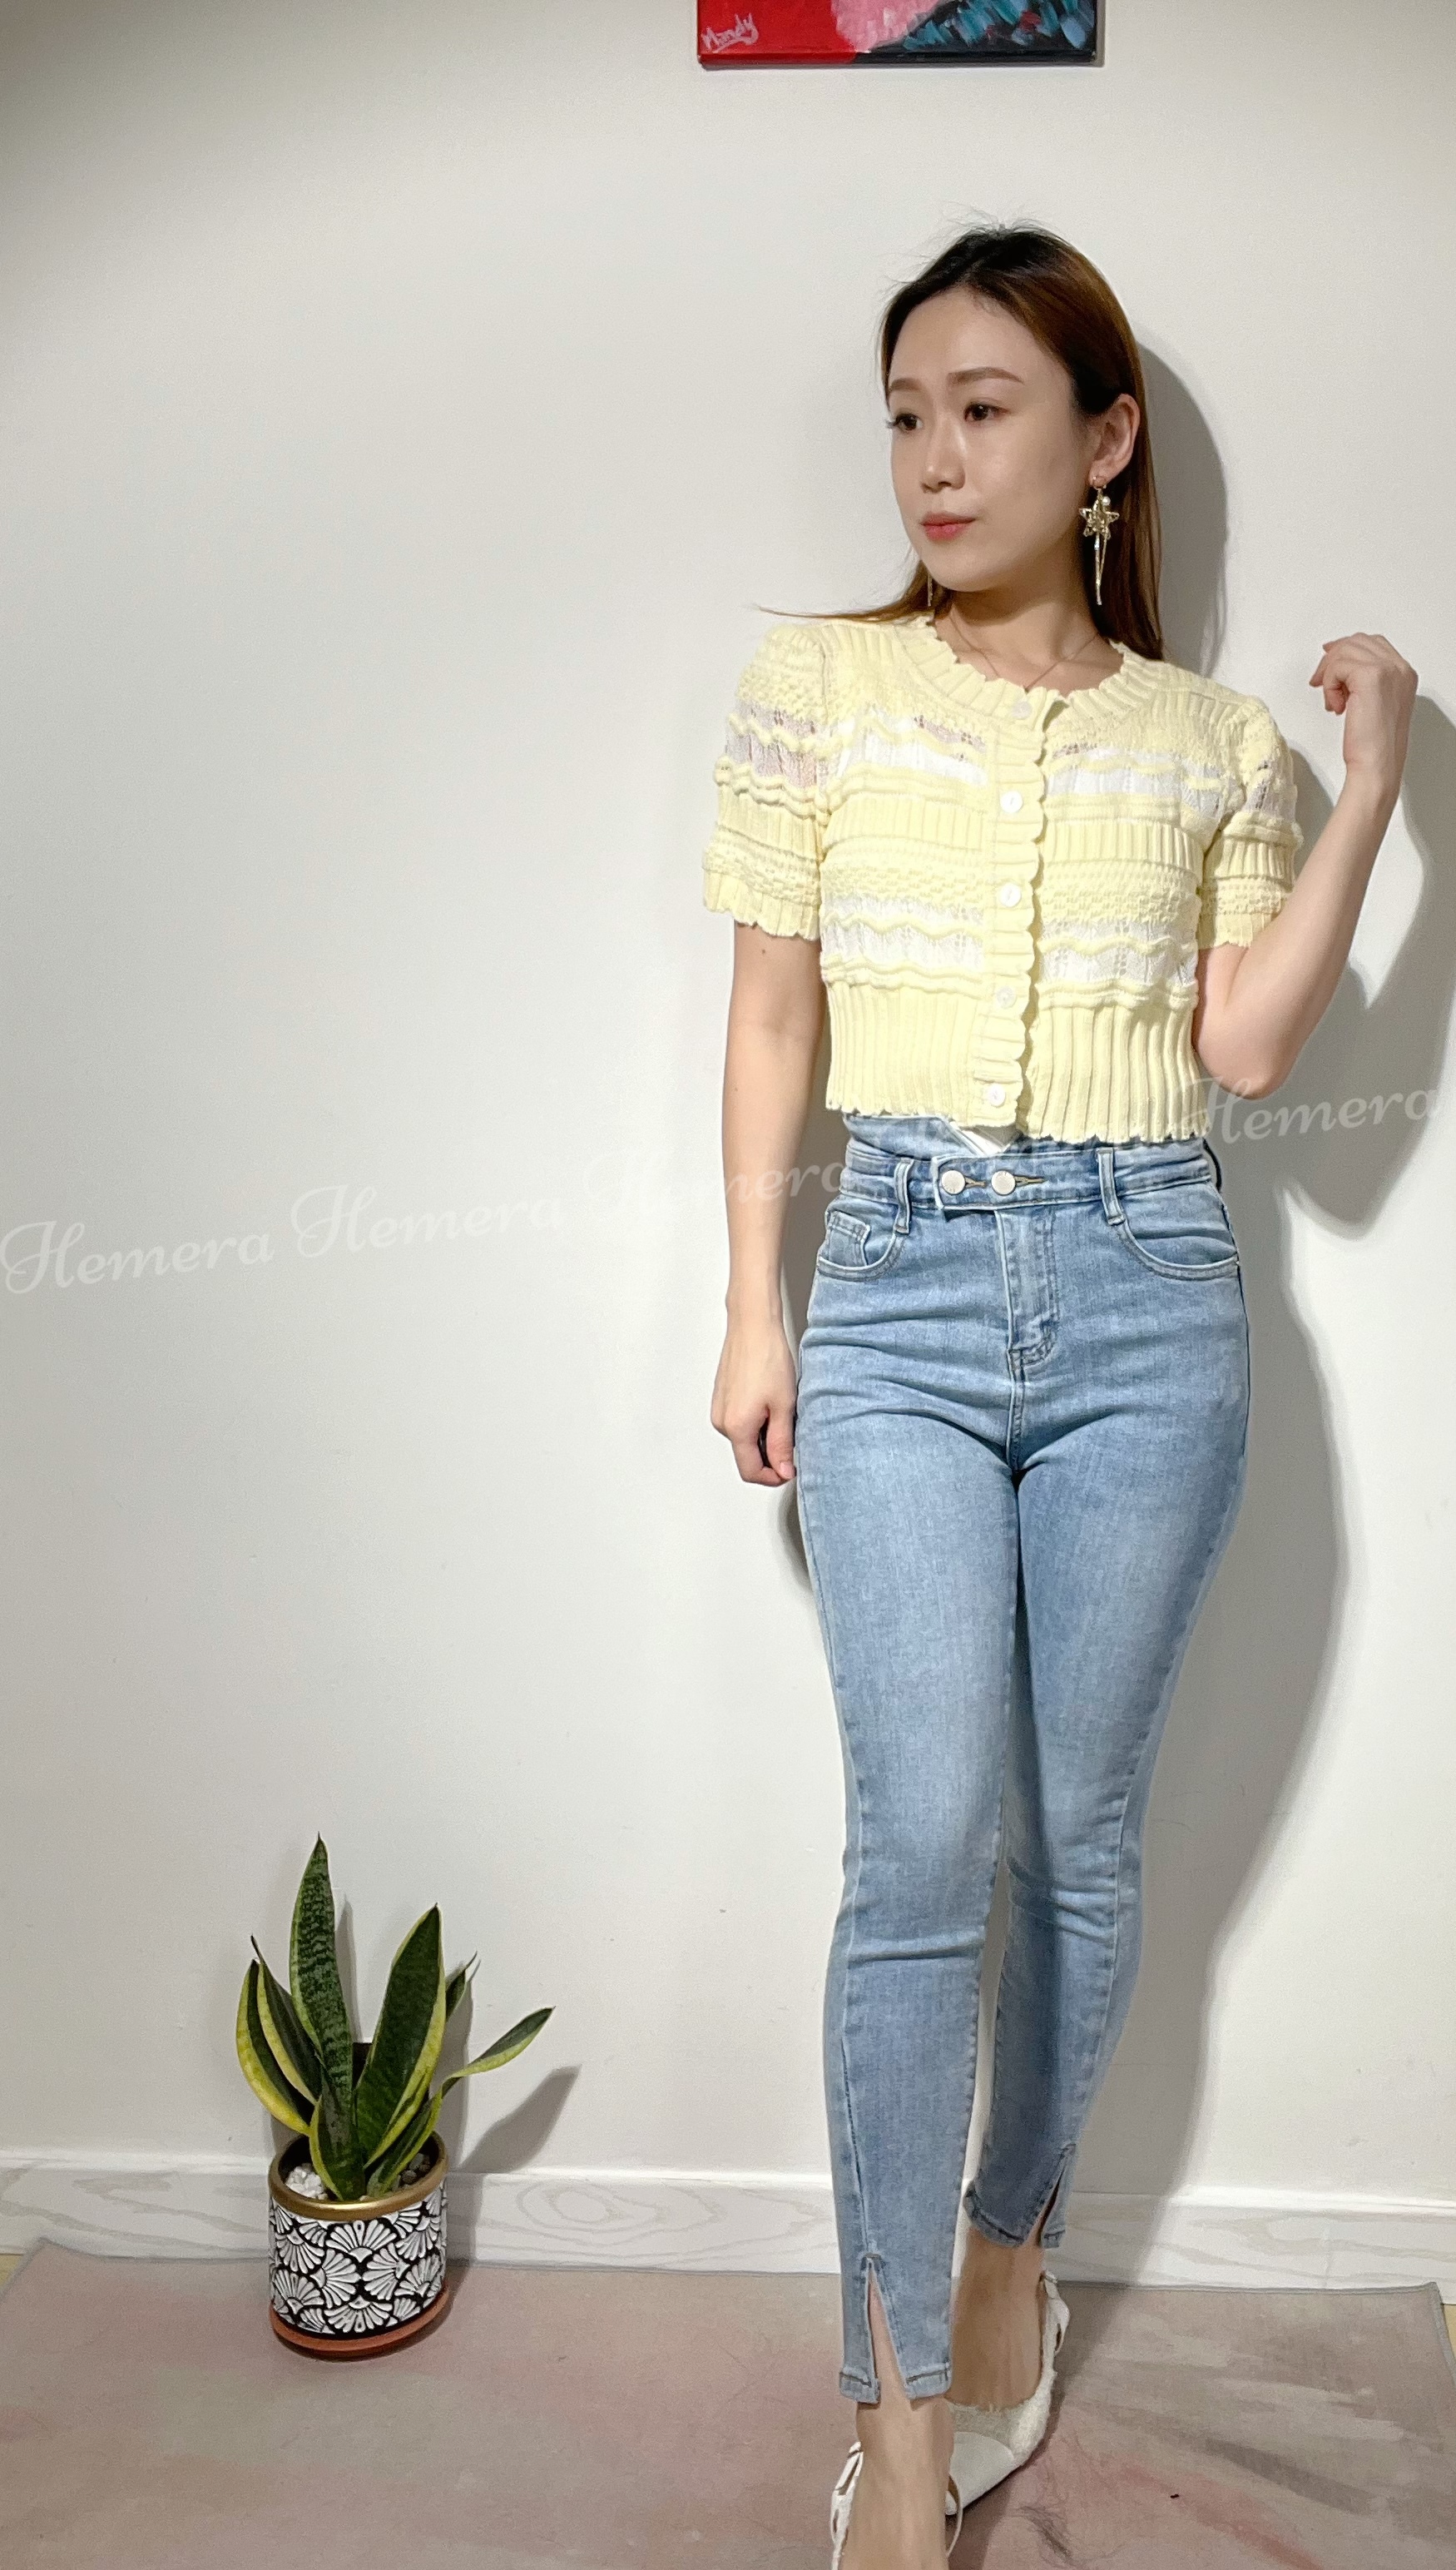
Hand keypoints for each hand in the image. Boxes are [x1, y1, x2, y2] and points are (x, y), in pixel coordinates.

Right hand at [711, 1314, 797, 1485]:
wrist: (753, 1326)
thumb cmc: (767, 1358)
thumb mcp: (784, 1406)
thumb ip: (781, 1444)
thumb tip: (782, 1470)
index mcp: (736, 1427)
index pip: (751, 1471)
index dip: (772, 1477)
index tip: (790, 1469)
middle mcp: (722, 1421)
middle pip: (746, 1456)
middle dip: (770, 1456)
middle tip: (792, 1436)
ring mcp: (719, 1410)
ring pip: (743, 1440)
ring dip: (764, 1438)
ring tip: (782, 1413)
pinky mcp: (721, 1399)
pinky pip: (739, 1423)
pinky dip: (756, 1423)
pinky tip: (770, 1404)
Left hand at [1309, 630, 1416, 804]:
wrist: (1376, 765)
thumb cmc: (1373, 744)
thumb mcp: (1372, 703)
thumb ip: (1362, 680)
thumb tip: (1337, 660)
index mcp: (1403, 673)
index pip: (1372, 644)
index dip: (1346, 650)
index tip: (1329, 664)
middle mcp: (1399, 668)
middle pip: (1357, 642)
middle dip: (1333, 660)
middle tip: (1320, 682)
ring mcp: (1387, 670)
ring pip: (1345, 652)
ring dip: (1330, 676)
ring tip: (1333, 701)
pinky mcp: (1371, 677)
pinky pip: (1337, 667)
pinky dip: (1329, 686)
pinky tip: (1336, 707)